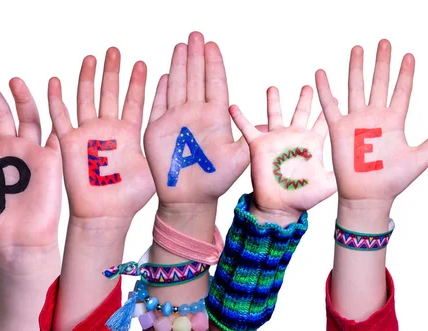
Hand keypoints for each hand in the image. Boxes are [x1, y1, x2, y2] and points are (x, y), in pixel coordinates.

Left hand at [0, 77, 61, 253]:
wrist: (18, 241)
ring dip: (21, 98)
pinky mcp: (50, 160)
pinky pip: (54, 132)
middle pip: (0, 115)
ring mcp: (30, 153)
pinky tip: (53, 94)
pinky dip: (55, 114)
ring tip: (12, 80)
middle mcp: (7, 151)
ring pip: (27, 117)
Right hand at [47, 48, 154, 225]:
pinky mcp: (69, 143)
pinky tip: (56, 81)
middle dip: (112, 71)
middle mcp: (108, 130)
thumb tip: (187, 133)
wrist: (106, 214)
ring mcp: (88, 134)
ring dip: (88, 78)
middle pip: (109, 93)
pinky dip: (56, 100)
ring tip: (92, 58)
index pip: (133, 101)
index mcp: (129, 133)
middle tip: (115, 51)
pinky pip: (60, 118)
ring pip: (86, 98)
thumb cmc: (130, 197)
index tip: (141, 63)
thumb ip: (163, 146)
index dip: (137, 82)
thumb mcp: (154, 166)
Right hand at [144, 32, 248, 207]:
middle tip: (196, 35)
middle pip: (195, 78)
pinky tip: (164, 74)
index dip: (213, 64)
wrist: (189, 198)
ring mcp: (176, 119)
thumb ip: (250, 139)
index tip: (212, 45)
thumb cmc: (214, 180)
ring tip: (181, 45)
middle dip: (195, 56)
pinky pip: (159, 104)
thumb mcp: (238, 159)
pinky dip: (161, 89)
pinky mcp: (158, 129)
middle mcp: (195, 113)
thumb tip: (269, 125)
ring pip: (178, 85)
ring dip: (178, 65)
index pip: (215, 83)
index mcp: (215, 116)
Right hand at [229, 86, 336, 221]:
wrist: (280, 206)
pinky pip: (248, 128)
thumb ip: (342, 170)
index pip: (323, 121)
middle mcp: (295, 137)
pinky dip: (240, 117)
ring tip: (273, 88)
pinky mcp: (259, 145)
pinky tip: (233, 106)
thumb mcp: (329, 184)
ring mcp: (277, 140)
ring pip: (275, 114)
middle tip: (308, 86)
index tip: (336, 96)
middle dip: (304, 99)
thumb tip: (359, 164)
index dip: (329, 109)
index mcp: (313, 143)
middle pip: (300, 112)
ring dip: (273, 101)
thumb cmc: (304, 197)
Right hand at [315, 39, 427, 206]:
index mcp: (394, 122)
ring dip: (356, 68)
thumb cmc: (392, 181)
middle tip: (384, 42)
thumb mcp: (419, 159)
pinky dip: (326, 89)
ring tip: (358, 48)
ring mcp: (356, 121)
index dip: (405, 74)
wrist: (368, 196)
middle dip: (381, 63)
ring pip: (356, 88)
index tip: (408, 56)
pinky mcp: (339, 129)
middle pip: (379, 83)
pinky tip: (321, 72)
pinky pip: (330, 105)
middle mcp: (375, 117)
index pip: (401, 92)